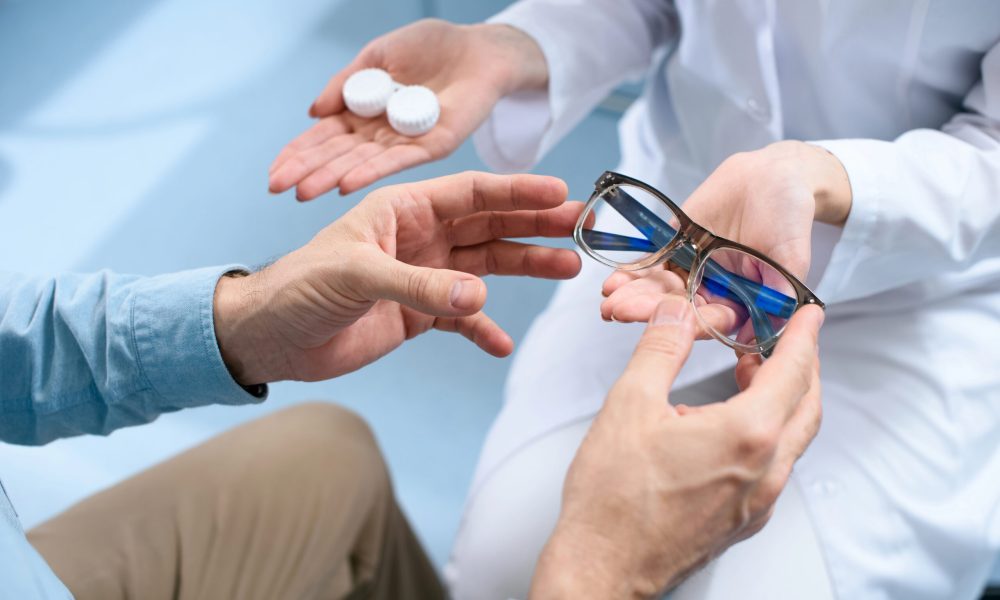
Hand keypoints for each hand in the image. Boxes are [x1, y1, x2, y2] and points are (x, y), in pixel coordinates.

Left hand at [214, 172, 581, 384]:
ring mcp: (422, 275)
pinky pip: (463, 318)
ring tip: (567, 268)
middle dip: (536, 225)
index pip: (471, 192)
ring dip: (525, 267)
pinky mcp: (417, 314)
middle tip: (582, 228)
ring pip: (486, 266)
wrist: (271, 338)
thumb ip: (419, 286)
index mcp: (402, 209)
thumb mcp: (355, 276)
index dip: (517, 192)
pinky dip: (483, 329)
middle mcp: (419, 236)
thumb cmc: (299, 288)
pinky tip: (501, 344)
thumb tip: (478, 296)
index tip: (560, 194)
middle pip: (489, 224)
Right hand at [269, 20, 547, 199]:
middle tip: (276, 188)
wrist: (477, 48)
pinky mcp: (433, 146)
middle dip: (306, 172)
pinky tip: (346, 185)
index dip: (298, 154)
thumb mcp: (377, 56)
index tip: (273, 173)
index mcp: (364, 115)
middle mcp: (381, 135)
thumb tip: (314, 112)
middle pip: (337, 156)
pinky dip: (371, 172)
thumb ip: (346, 83)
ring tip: (302, 193)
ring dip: (330, 178)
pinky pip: (398, 161)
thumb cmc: (430, 47)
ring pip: (361, 163)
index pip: (324, 139)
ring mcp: (405, 143)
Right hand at [531, 294, 823, 598]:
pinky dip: (767, 434)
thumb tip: (677, 312)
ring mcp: (758, 502)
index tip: (809, 315)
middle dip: (801, 367)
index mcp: (746, 435)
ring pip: (793, 440)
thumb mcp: (630, 404)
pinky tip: (729, 425)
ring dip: (783, 401)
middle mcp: (764, 472)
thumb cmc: (613, 498)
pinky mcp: (743, 522)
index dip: (803, 336)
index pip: (792, 371)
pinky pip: (773, 468)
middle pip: (806, 407)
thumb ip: (661, 350)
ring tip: (751, 374)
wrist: (602, 567)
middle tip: (785, 339)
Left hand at [600, 141, 849, 322]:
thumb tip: (758, 335)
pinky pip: (652, 263)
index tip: (664, 327)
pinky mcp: (676, 247)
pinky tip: (614, 277)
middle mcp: (712, 292)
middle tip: (618, 310)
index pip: (711, 321)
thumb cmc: (790, 216)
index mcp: (740, 303)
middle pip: (676, 308)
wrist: (774, 176)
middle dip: (646, 309)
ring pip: (659, 288)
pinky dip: (634, 271)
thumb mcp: (791, 256)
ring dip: (633, 293)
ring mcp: (691, 269)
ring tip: (610, 295)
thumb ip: (777, 293)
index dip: (688, 325)